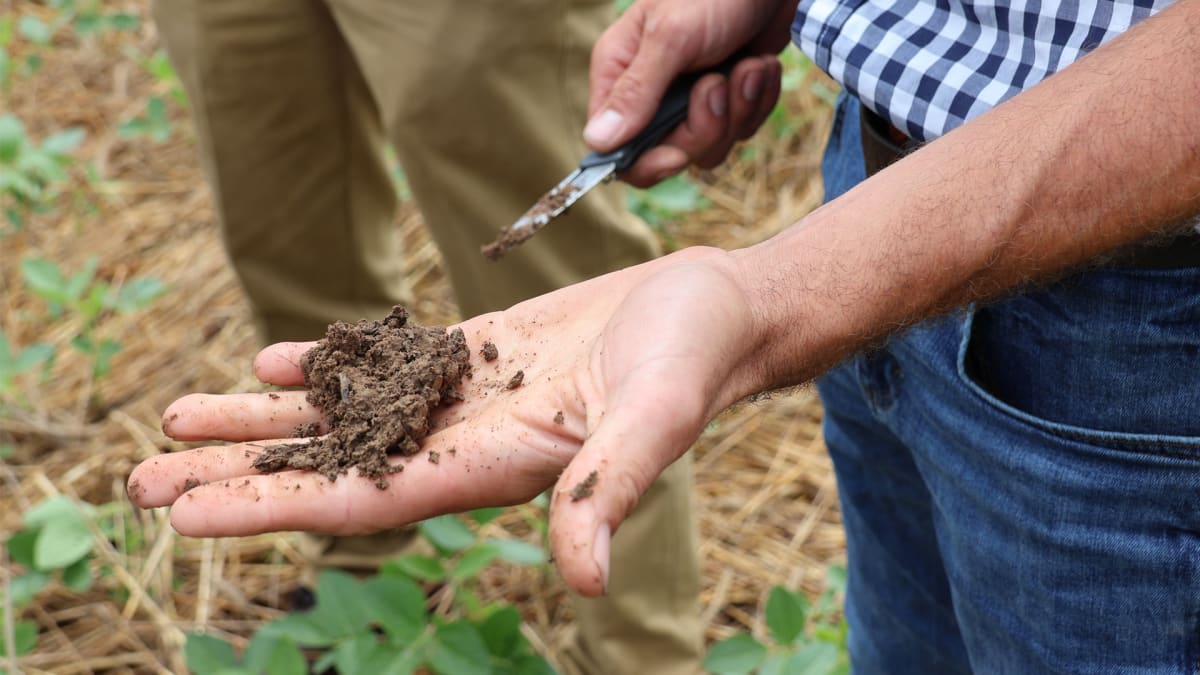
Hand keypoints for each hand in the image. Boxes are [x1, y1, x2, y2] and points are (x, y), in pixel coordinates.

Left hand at [127, 247, 765, 596]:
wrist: (718, 309)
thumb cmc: (697, 355)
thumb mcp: (659, 415)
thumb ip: (613, 486)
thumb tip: (583, 577)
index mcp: (501, 468)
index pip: (370, 500)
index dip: (278, 506)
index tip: (191, 513)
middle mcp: (472, 443)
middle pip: (339, 465)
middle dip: (244, 471)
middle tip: (146, 473)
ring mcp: (472, 399)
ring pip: (351, 415)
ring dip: (267, 420)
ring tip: (184, 417)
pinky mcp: (482, 354)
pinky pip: (390, 364)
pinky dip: (330, 364)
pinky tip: (277, 363)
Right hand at [584, 0, 797, 185]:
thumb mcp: (671, 37)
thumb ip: (636, 92)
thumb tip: (596, 141)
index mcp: (620, 75)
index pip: (616, 149)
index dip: (647, 161)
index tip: (677, 151)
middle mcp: (651, 94)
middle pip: (668, 154)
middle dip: (705, 127)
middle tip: (719, 83)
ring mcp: (690, 100)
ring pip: (709, 147)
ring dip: (739, 109)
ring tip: (749, 65)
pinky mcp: (728, 100)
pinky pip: (741, 129)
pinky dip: (758, 101)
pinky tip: (760, 65)